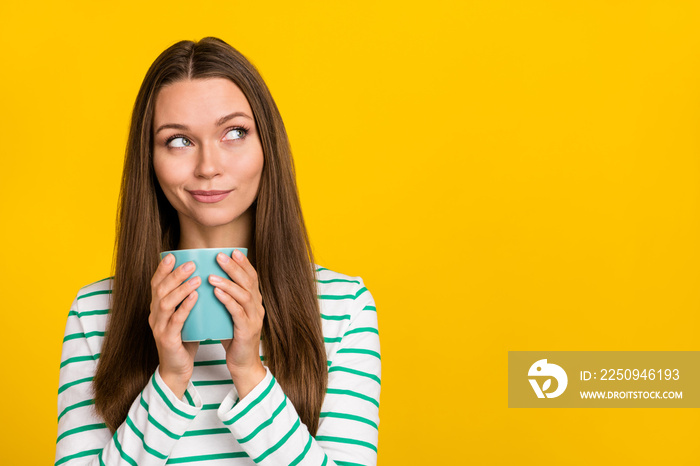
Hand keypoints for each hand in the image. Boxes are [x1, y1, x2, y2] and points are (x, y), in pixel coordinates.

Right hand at [149, 254, 200, 397]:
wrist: (177, 369)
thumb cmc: (184, 340)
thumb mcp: (185, 316)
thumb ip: (188, 300)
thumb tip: (203, 278)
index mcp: (158, 308)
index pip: (156, 284)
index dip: (163, 269)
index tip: (172, 255)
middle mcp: (155, 315)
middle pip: (160, 290)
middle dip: (174, 274)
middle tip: (191, 263)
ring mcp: (159, 328)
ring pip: (165, 303)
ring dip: (181, 288)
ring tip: (196, 278)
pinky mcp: (167, 340)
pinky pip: (176, 321)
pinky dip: (185, 307)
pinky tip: (195, 297)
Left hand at [209, 250, 265, 397]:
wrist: (243, 364)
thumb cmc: (234, 338)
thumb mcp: (231, 314)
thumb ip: (226, 299)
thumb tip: (209, 281)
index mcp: (254, 302)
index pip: (252, 278)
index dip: (244, 264)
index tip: (233, 251)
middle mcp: (257, 307)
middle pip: (248, 282)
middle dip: (235, 267)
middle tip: (220, 256)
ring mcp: (254, 318)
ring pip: (244, 295)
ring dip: (228, 283)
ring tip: (212, 275)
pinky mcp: (247, 330)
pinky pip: (237, 312)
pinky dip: (227, 300)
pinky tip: (216, 293)